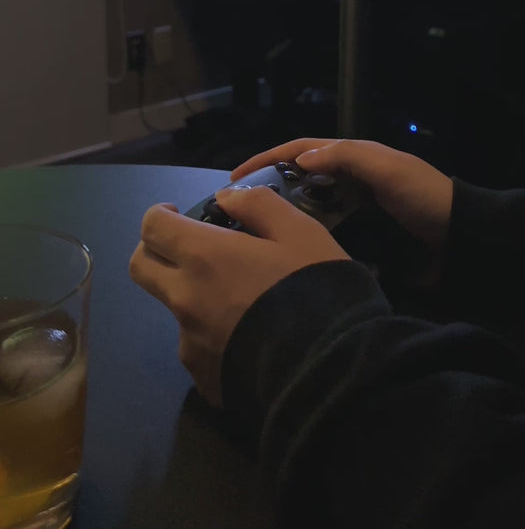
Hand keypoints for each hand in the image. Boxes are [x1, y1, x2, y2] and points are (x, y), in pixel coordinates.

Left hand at [129, 188, 348, 405]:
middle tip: (189, 247)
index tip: (178, 213)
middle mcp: (186, 300)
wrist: (330, 369)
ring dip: (194, 296)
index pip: (152, 227)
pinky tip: (249, 336)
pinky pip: (198, 348)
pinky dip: (214, 335)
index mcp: (204, 257)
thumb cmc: (314, 289)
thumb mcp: (300, 231)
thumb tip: (225, 198)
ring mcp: (190, 344)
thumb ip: (258, 204)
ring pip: (174, 310)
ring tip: (242, 300)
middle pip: (142, 268)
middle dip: (156, 250)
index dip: (159, 214)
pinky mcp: (203, 379)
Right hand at [232, 139, 452, 256]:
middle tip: (237, 212)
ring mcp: (355, 212)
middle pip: (299, 180)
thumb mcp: (387, 169)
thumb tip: (299, 159)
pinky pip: (324, 235)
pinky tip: (287, 255)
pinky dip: (304, 241)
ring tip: (252, 236)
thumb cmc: (424, 198)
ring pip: (308, 209)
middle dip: (268, 190)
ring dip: (282, 218)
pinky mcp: (361, 240)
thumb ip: (346, 158)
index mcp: (355, 158)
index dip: (268, 159)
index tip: (236, 177)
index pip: (301, 150)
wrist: (462, 241)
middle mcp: (350, 181)